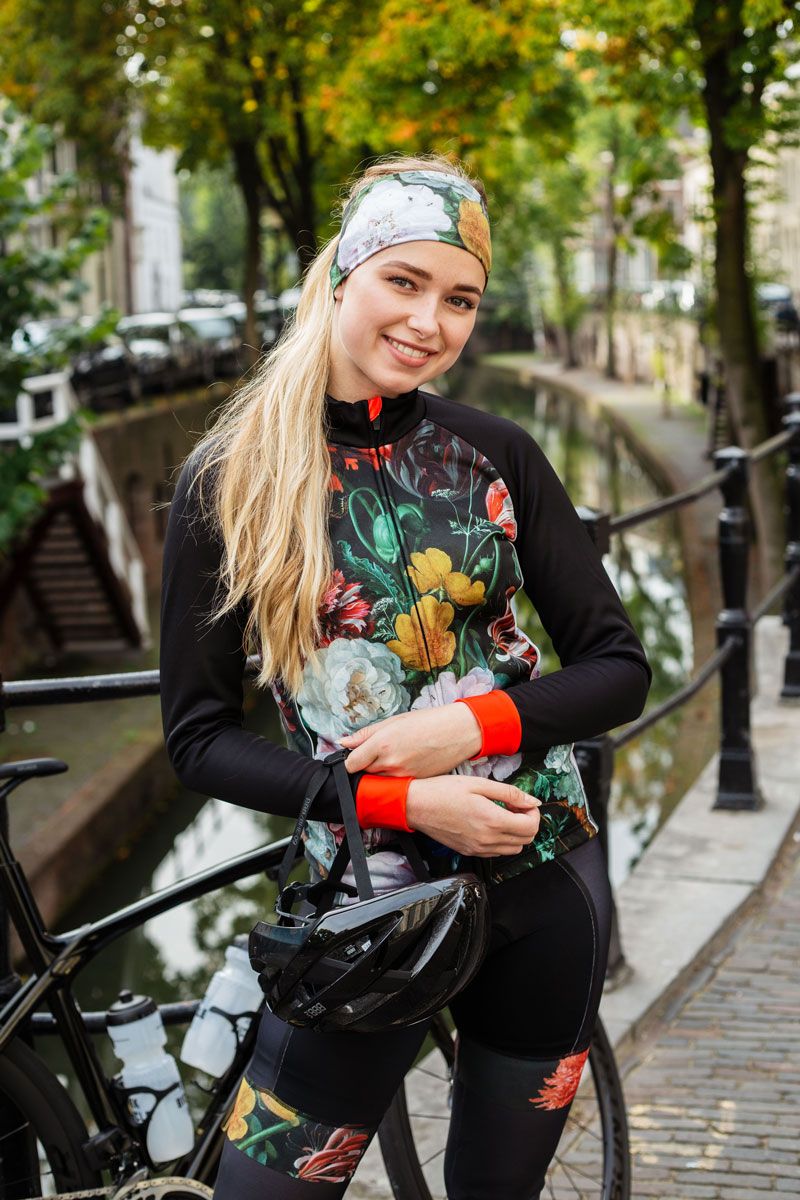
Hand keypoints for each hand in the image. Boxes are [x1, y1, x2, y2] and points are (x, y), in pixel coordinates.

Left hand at [340, 705, 482, 777]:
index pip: (351, 764)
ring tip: (397, 756)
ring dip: (382, 772)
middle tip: (381, 752)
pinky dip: (396, 777)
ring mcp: (403, 776)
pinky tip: (407, 763)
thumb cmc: (427, 722)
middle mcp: (390, 763)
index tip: (356, 755)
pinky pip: (396, 784)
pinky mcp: (414, 783)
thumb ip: (365, 734)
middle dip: (367, 764)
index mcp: (381, 744)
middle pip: (364, 773)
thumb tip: (344, 742)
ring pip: (380, 780)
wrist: (457, 732)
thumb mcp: (393, 721)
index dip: (351, 760)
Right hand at [405, 775, 540, 857]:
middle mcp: (487, 839)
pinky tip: (492, 824)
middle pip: (525, 840)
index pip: (531, 827)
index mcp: (492, 820)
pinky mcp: (469, 852)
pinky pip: (497, 852)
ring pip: (513, 849)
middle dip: (527, 823)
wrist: (416, 806)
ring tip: (504, 815)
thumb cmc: (442, 791)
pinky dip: (502, 841)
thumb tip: (531, 800)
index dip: (533, 813)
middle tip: (516, 807)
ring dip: (516, 833)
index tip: (525, 803)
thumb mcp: (479, 784)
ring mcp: (478, 848)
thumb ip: (509, 793)